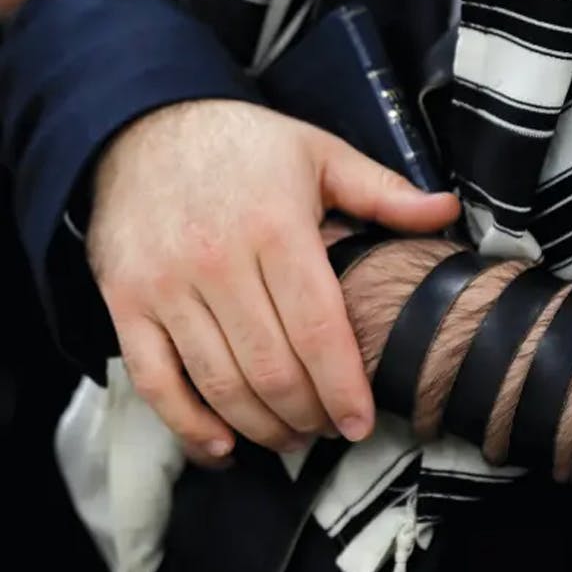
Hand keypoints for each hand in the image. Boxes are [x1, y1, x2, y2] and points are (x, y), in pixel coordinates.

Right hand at [88, 99, 459, 463]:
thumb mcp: (320, 153)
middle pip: (271, 367)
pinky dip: (188, 424)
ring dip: (260, 426)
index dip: (343, 386)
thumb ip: (383, 191)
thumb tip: (446, 210)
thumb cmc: (245, 145)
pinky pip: (154, 381)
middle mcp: (217, 260)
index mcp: (275, 227)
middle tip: (329, 430)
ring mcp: (165, 285)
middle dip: (308, 414)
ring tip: (292, 438)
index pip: (318, 328)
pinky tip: (222, 446)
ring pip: (219, 382)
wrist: (143, 125)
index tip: (360, 423)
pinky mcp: (125, 301)